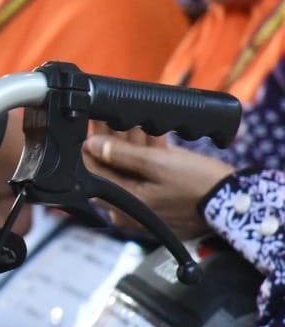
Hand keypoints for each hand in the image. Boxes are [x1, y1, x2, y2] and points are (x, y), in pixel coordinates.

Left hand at [83, 135, 233, 239]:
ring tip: (128, 120)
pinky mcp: (159, 199)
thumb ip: (121, 154)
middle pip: (112, 169)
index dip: (90, 147)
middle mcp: (128, 209)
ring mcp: (144, 205)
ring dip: (130, 144)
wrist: (236, 203)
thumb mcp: (158, 164)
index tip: (92, 127)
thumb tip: (92, 144)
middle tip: (109, 117)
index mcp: (123, 204)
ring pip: (129, 169)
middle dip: (112, 141)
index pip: (93, 173)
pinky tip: (148, 134)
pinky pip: (146, 175)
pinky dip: (147, 156)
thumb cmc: (200, 187)